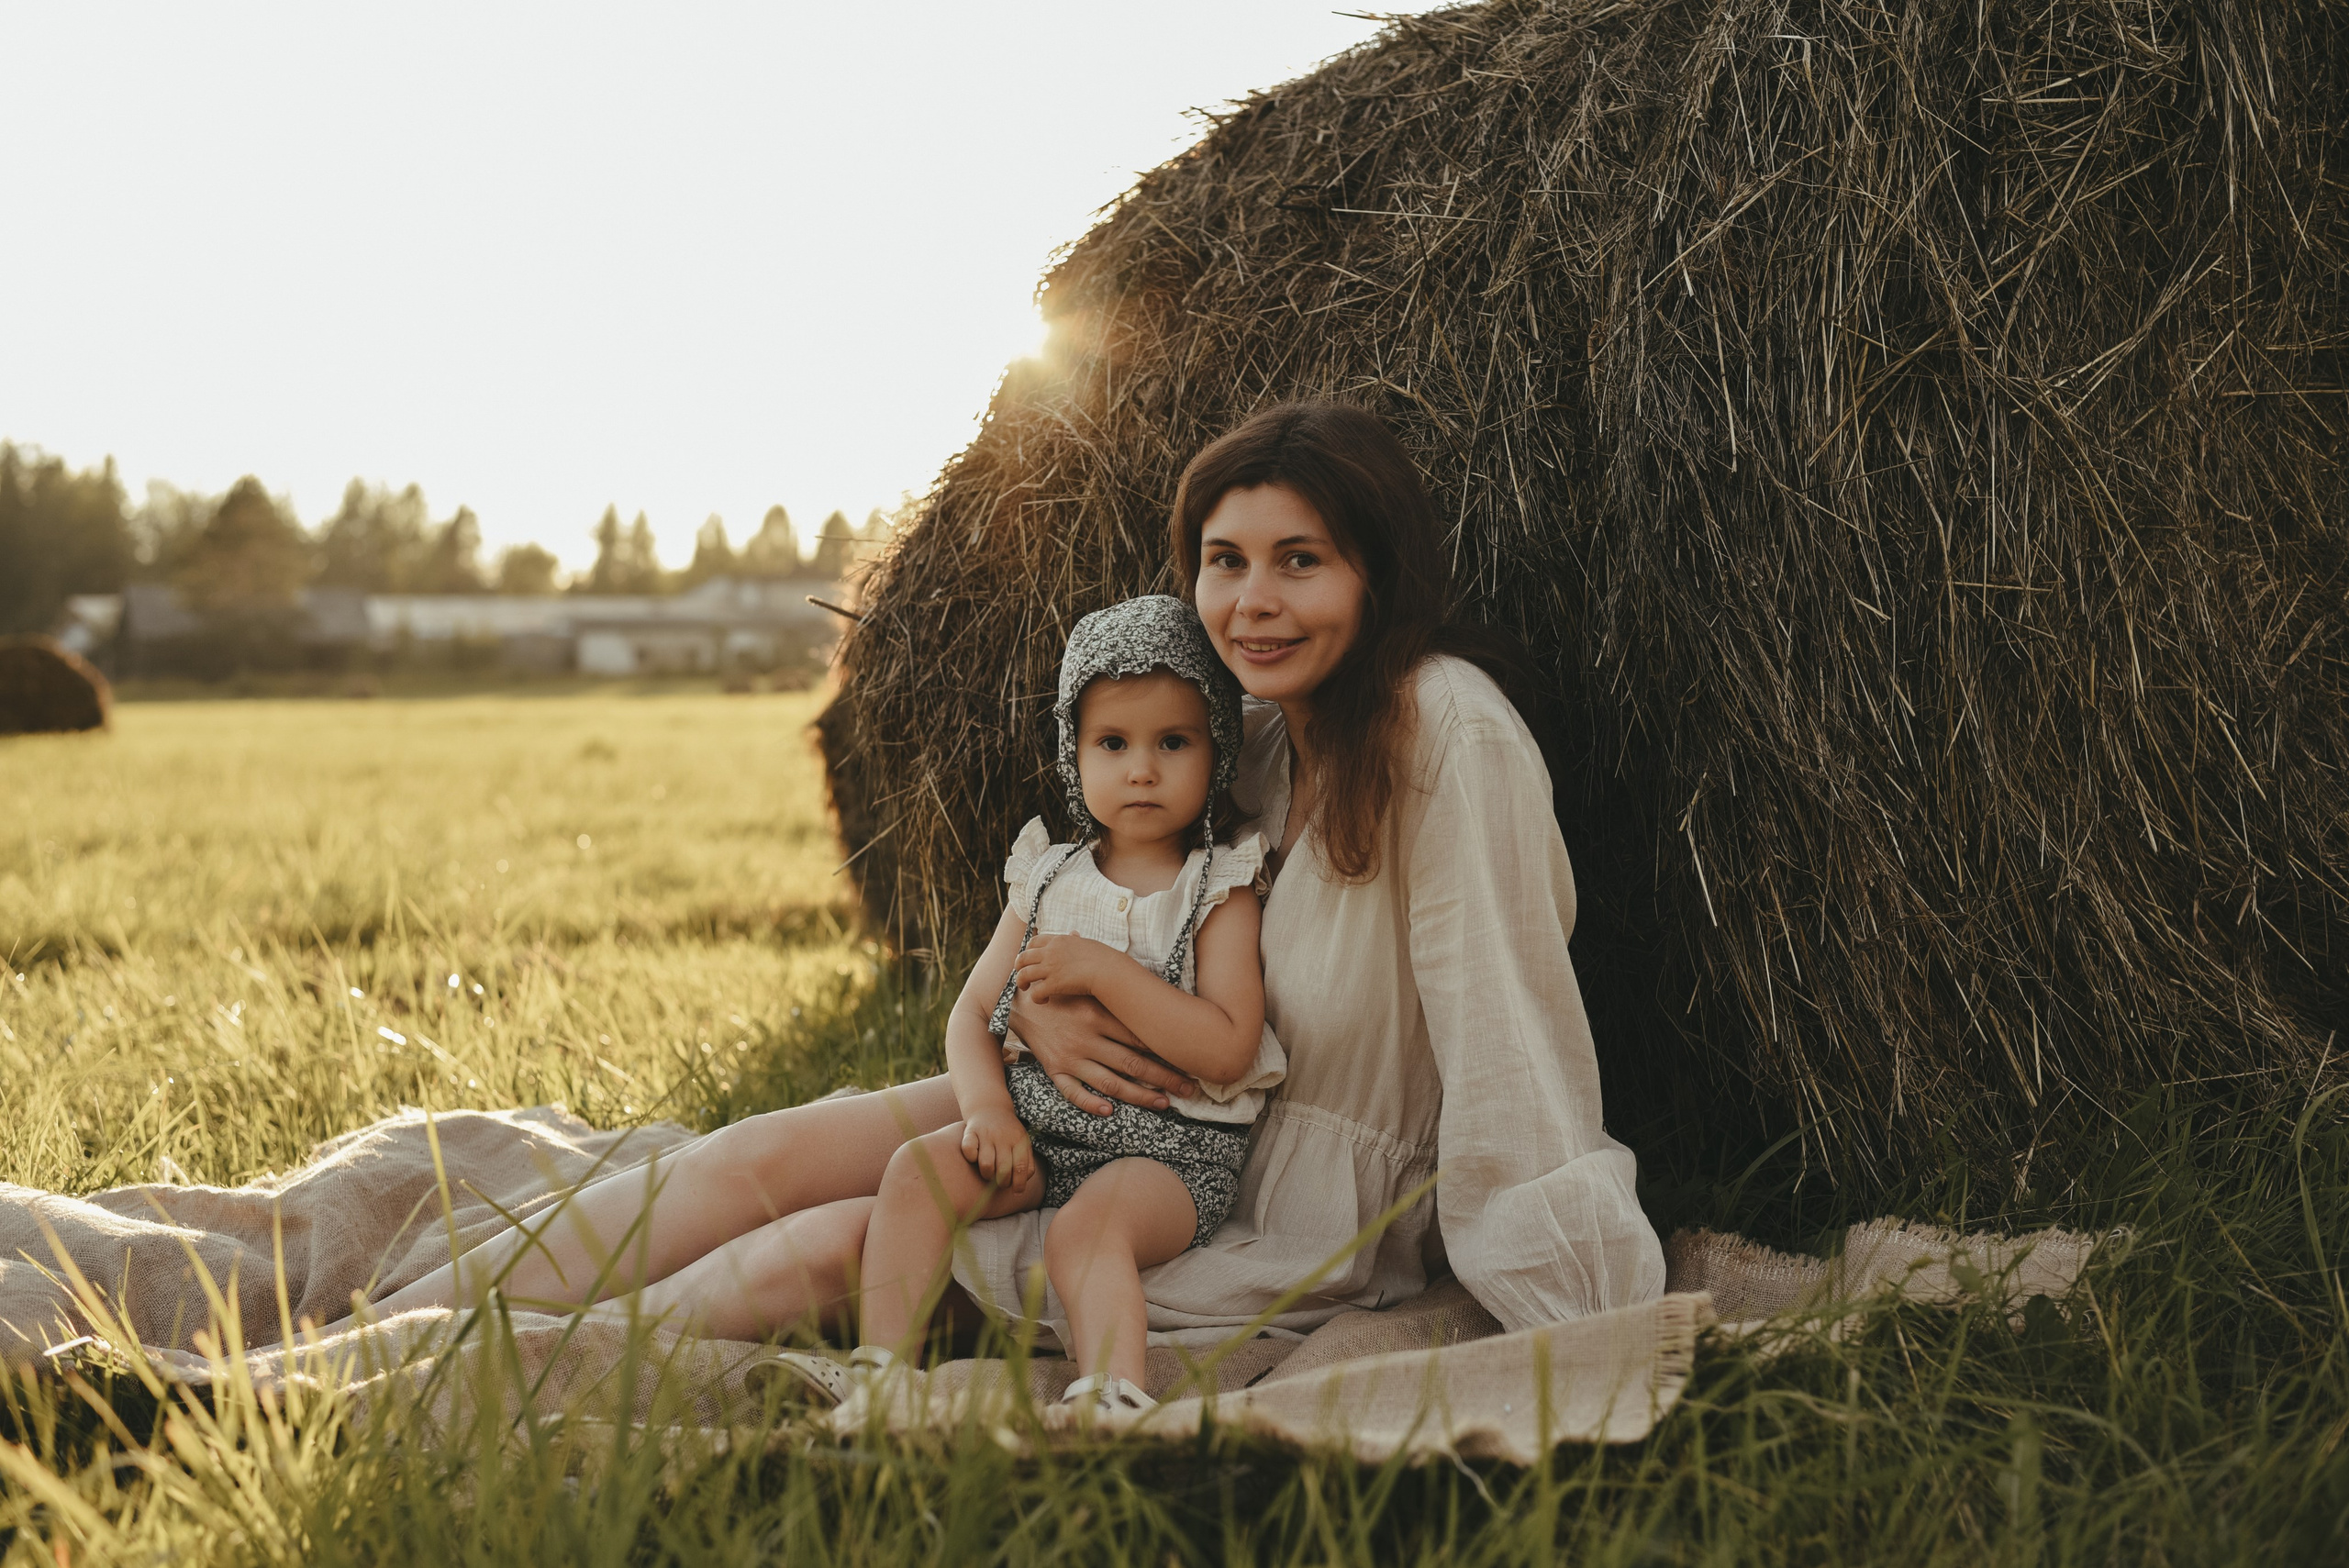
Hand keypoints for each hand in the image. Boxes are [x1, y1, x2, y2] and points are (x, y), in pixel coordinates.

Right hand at [960, 1105, 1033, 1188]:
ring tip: (989, 1173)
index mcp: (1018, 1140)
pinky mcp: (970, 1132)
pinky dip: (971, 1158)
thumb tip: (1019, 1187)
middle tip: (1001, 1182)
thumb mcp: (1022, 1142)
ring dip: (987, 1175)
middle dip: (1003, 1182)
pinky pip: (968, 1151)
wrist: (990, 1107)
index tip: (1016, 1191)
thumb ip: (1026, 1163)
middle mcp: (1002, 1136)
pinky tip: (975, 1157)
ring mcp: (986, 1134)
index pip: (1021, 1167)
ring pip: (986, 1164)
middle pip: (1003, 1169)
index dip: (1019, 1184)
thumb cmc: (1008, 1133)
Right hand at [1006, 991, 1198, 1115]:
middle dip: (1165, 1078)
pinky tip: (1111, 1111)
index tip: (1188, 1061)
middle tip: (1189, 1088)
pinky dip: (1091, 1103)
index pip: (1140, 1038)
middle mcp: (1087, 1038)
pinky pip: (1073, 1092)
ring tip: (1164, 1103)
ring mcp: (1071, 1057)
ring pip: (1111, 1083)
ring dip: (1140, 1096)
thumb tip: (1147, 985)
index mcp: (1098, 1015)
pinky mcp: (1054, 1069)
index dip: (1166, 1052)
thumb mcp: (1087, 985)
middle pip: (1133, 1064)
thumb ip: (1115, 990)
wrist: (1020, 1001)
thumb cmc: (1062, 992)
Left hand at [1012, 932, 1117, 1000]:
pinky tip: (1044, 1000)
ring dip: (1021, 982)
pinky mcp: (1054, 984)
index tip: (1030, 959)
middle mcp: (1050, 953)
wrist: (1108, 970)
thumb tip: (1073, 933)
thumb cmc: (1102, 958)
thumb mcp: (1085, 943)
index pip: (1033, 941)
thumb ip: (1074, 940)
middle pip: (1023, 957)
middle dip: (1018, 967)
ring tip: (1026, 988)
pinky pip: (1035, 993)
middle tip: (1023, 975)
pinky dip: (1036, 998)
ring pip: (1023, 974)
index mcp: (1058, 941)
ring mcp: (1050, 968)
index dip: (1027, 951)